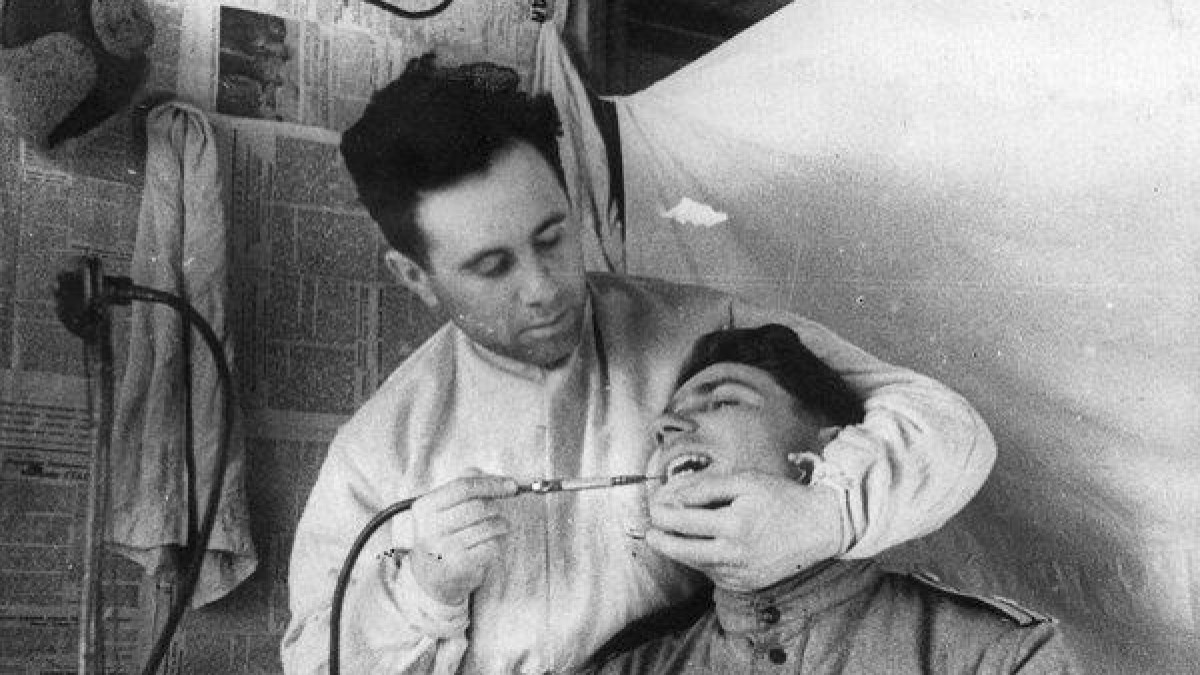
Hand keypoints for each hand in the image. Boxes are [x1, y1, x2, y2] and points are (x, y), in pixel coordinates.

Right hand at [407, 468, 517, 604]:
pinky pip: (493, 545)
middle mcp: (430, 528)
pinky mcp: (460, 566)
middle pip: (478, 506)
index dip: (491, 483)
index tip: (511, 485)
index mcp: (424, 507)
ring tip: (497, 526)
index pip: (462, 487)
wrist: (432, 577)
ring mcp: (444, 549)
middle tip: (499, 509)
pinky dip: (499, 541)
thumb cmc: (443, 534)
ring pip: (489, 526)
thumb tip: (489, 476)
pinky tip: (491, 542)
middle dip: (496, 505)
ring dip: (501, 524)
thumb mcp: (443, 507)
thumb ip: (463, 484)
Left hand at [644, 471, 843, 591]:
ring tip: (670, 538)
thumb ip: (707, 488)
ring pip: (697, 565)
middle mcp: (735, 555)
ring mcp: (741, 574)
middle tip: (650, 533)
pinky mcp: (747, 584)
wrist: (820, 527)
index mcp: (734, 525)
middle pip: (683, 551)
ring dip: (681, 552)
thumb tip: (675, 497)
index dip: (663, 515)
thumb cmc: (782, 498)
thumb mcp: (745, 481)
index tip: (653, 508)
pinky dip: (703, 562)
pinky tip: (701, 549)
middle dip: (662, 541)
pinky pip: (715, 574)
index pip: (683, 522)